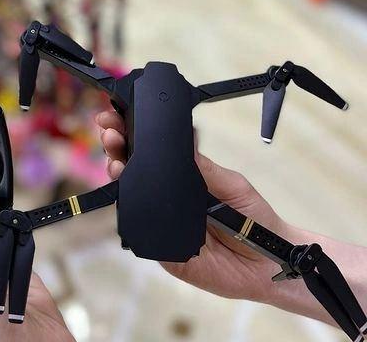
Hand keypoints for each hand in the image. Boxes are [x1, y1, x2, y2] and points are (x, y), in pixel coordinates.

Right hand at [96, 109, 290, 302]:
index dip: (133, 135)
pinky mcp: (160, 249)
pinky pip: (139, 230)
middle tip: (111, 133)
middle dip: (116, 147)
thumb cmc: (255, 219)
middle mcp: (167, 197)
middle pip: (132, 169)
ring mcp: (160, 221)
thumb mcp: (232, 185)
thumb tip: (180, 142)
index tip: (119, 118)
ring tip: (114, 159)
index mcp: (183, 177)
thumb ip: (205, 168)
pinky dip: (129, 211)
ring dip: (117, 174)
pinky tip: (124, 192)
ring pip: (129, 197)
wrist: (269, 263)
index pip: (152, 153)